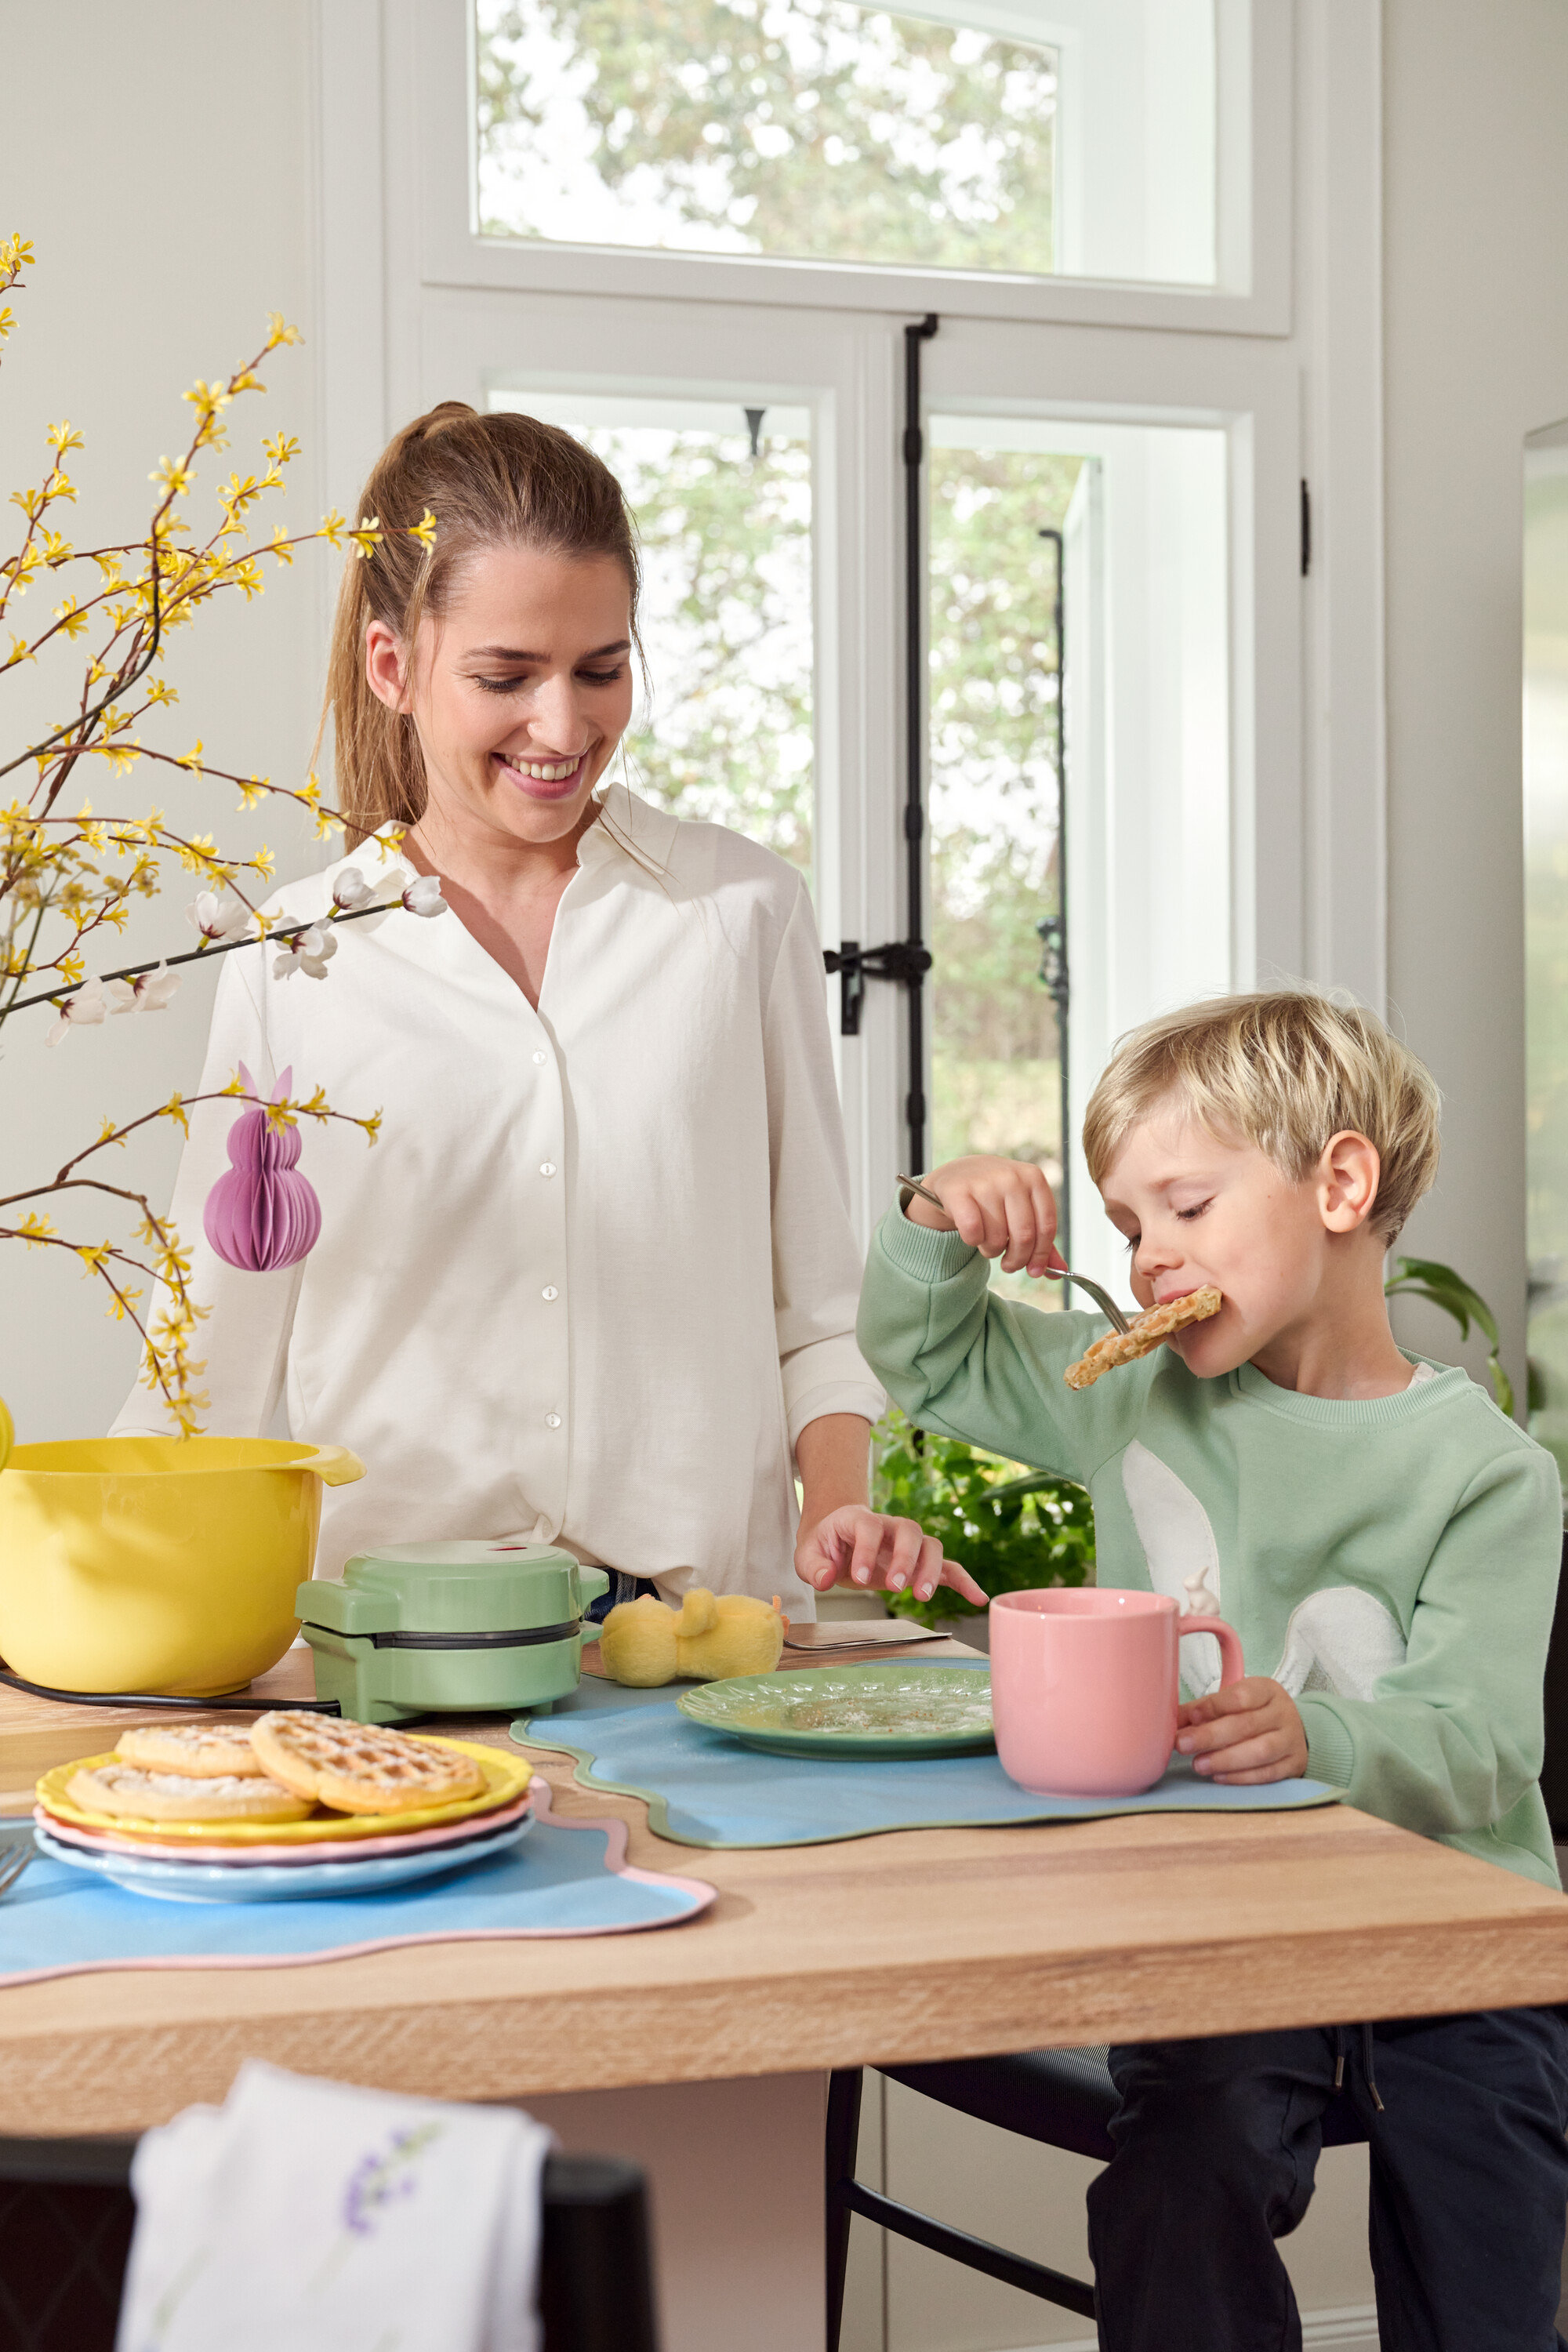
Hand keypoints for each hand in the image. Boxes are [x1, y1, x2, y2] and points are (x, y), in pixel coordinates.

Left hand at [795, 1504, 986, 1608]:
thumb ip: (814, 1566)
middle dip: (905, 1557)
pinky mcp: (919, 1563)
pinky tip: (978, 1597)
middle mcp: (889, 1526)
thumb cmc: (824, 1546)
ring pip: (931, 1545)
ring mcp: (908, 1544)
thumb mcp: (807, 1555)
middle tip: (894, 1586)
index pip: (869, 1527)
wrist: (838, 1540)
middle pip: (909, 1530)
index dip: (866, 1550)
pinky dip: (964, 1581)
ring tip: (921, 1596)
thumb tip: (826, 1578)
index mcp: (859, 1519)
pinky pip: (948, 1567)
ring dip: (930, 1569)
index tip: (858, 1577)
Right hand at [903, 1156, 1067, 1278]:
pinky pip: (972, 1231)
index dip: (1041, 1255)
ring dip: (992, 1251)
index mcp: (1034, 1178)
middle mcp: (1012, 1177)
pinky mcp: (958, 1191)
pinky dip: (973, 1241)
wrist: (957, 1174)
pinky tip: (972, 1235)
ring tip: (987, 1243)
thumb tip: (1058, 1272)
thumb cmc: (995, 1197)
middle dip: (1017, 1260)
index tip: (1034, 1271)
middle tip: (1009, 1266)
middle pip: (1024, 1236)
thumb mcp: (1022, 1210)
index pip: (1047, 1226)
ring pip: (997, 1238)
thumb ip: (1040, 1239)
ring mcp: (985, 1182)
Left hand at [1176, 1678, 1307, 1784]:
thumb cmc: (1252, 1713)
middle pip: (1246, 1725)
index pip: (1241, 1696)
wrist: (1291, 1729)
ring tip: (1198, 1765)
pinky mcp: (1295, 1764)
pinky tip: (1219, 1777)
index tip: (1191, 1717)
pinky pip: (1269, 1774)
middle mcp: (1283, 1713)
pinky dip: (1242, 1777)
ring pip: (1260, 1751)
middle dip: (1211, 1736)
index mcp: (1266, 1690)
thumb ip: (1200, 1711)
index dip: (1214, 1707)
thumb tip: (1170, 1723)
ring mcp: (1292, 1740)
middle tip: (1183, 1745)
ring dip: (1226, 1760)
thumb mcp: (1230, 1703)